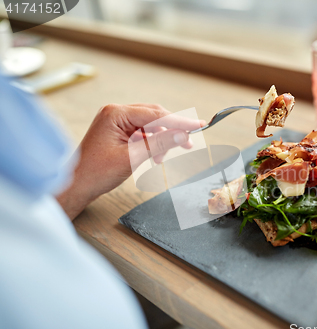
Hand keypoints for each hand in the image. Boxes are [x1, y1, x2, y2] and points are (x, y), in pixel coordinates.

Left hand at [57, 103, 204, 219]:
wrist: (77, 186)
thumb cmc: (96, 172)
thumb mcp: (133, 157)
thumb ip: (160, 143)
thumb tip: (182, 135)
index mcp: (115, 114)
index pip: (156, 114)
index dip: (180, 121)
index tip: (198, 125)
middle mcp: (115, 113)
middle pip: (154, 117)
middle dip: (172, 130)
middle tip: (189, 142)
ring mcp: (116, 122)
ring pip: (150, 126)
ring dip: (161, 140)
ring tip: (163, 157)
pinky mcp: (118, 132)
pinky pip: (142, 133)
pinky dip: (152, 144)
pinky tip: (155, 156)